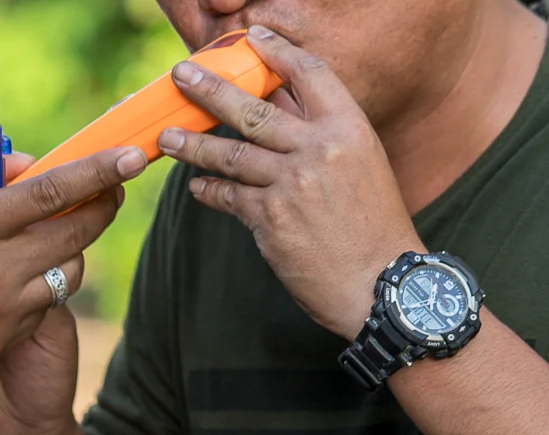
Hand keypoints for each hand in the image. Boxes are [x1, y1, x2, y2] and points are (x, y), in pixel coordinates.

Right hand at [0, 132, 146, 374]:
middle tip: (115, 189)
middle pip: (73, 234)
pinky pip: (42, 306)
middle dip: (103, 208)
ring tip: (57, 232)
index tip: (133, 157)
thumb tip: (29, 162)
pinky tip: (19, 270)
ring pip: (66, 274)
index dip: (98, 172)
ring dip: (72, 248)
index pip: (51, 192)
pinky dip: (41, 283)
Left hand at [156, 26, 423, 340]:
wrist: (381, 284)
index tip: (252, 37)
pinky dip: (208, 189)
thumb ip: (321, 134)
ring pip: (230, 152)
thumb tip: (280, 106)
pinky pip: (227, 195)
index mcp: (350, 128)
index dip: (277, 52)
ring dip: (192, 144)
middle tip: (180, 75)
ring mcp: (292, 183)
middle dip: (210, 89)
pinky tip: (195, 185)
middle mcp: (320, 149)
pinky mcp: (270, 219)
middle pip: (254, 109)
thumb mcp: (362, 166)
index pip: (309, 74)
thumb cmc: (373, 226)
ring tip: (166, 137)